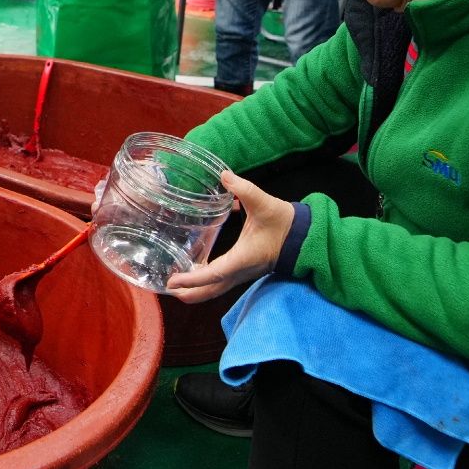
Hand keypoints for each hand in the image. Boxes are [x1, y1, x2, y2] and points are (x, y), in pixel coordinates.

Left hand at [165, 170, 294, 304]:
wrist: (302, 236)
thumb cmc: (283, 222)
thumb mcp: (263, 202)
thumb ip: (243, 188)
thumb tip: (224, 175)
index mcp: (243, 258)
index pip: (213, 274)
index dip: (192, 280)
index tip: (174, 281)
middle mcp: (240, 271)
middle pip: (210, 290)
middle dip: (188, 293)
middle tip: (166, 288)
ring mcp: (242, 273)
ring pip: (215, 289)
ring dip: (195, 290)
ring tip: (175, 285)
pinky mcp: (243, 270)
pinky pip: (220, 283)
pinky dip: (204, 283)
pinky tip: (193, 272)